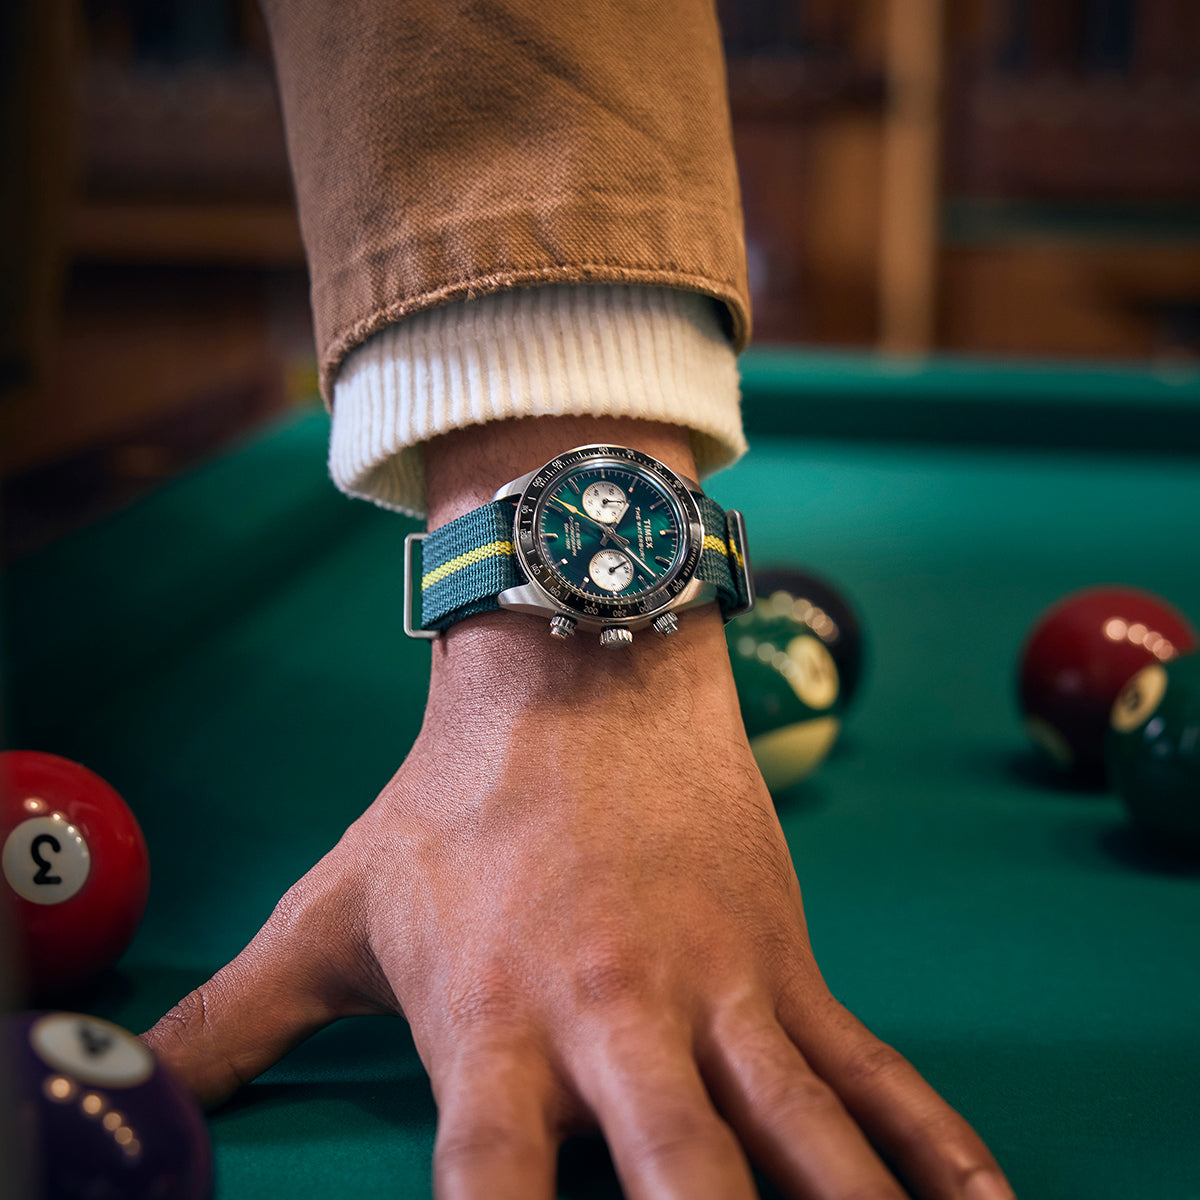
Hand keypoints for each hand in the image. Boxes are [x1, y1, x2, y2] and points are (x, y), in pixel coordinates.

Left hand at [142, 417, 1012, 1198]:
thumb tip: (123, 1075)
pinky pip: (871, 1072)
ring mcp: (719, 990)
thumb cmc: (456, 801)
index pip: (491, 1188)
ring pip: (802, 1137)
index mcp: (494, 1023)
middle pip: (680, 1178)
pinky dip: (933, 1148)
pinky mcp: (785, 960)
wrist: (581, 672)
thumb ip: (236, 1014)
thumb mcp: (337, 907)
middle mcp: (615, 1020)